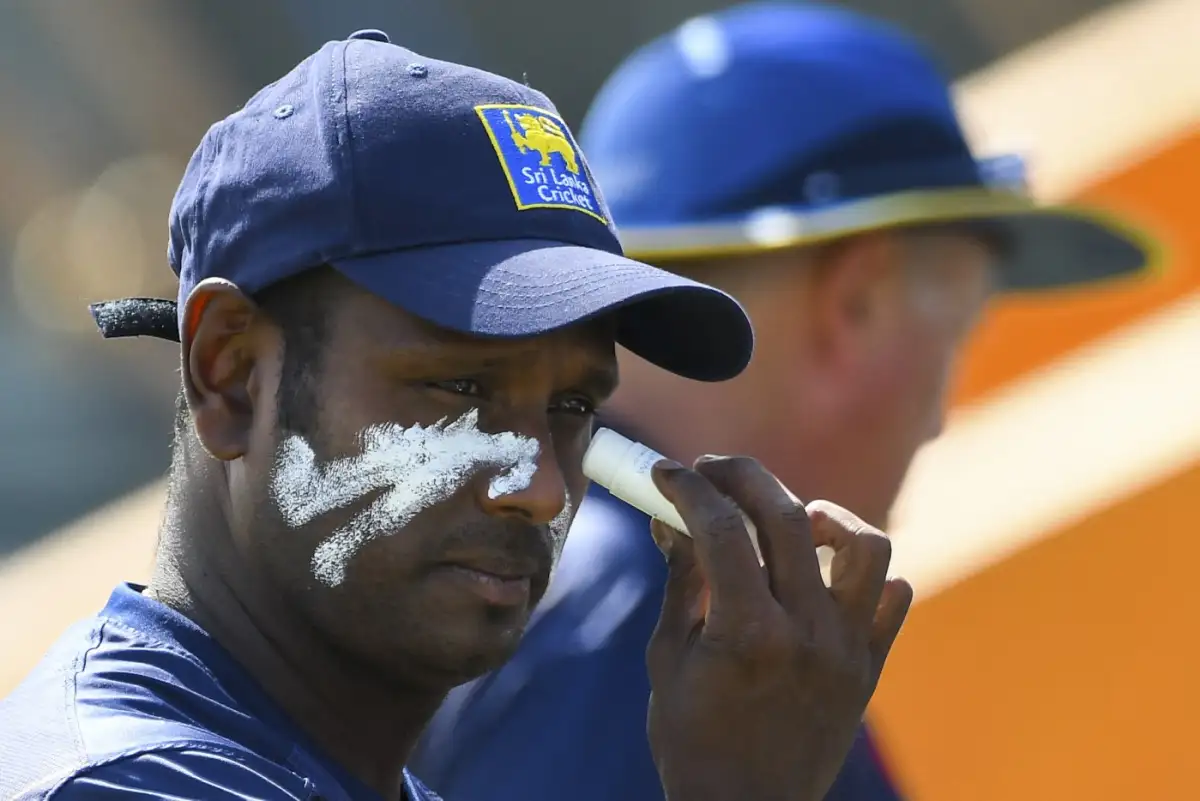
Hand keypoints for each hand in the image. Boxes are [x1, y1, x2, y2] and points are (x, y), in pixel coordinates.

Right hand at [645, 456, 911, 800]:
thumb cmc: (692, 739)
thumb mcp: (669, 656)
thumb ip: (680, 581)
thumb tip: (672, 519)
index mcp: (748, 633)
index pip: (723, 529)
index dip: (690, 489)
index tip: (666, 473)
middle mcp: (809, 633)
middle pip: (790, 517)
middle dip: (744, 477)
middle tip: (713, 470)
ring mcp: (848, 650)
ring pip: (868, 548)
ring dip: (826, 517)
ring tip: (792, 520)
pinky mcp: (869, 668)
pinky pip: (893, 601)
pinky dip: (866, 577)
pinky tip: (826, 576)